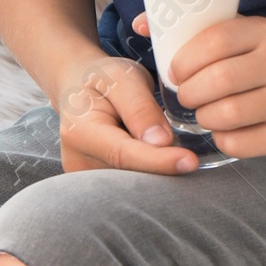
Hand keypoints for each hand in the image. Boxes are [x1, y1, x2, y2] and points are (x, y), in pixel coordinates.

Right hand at [54, 48, 198, 174]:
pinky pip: (130, 187)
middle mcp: (77, 161)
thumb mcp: (122, 78)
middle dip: (162, 170)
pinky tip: (157, 159)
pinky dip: (149, 175)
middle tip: (189, 157)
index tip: (189, 162)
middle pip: (128, 176)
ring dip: (157, 173)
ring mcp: (85, 177)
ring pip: (132, 186)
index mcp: (78, 132)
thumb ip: (140, 107)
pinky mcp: (96, 186)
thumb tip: (162, 142)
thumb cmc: (102, 80)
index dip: (157, 161)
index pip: (122, 154)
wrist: (79, 89)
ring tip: (165, 148)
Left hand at [164, 12, 265, 157]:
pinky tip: (225, 128)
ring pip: (226, 114)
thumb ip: (191, 28)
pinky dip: (222, 138)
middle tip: (186, 95)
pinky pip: (239, 142)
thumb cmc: (263, 58)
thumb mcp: (239, 34)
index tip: (176, 71)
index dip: (185, 60)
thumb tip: (141, 24)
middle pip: (218, 81)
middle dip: (189, 92)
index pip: (215, 42)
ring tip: (205, 111)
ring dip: (204, 116)